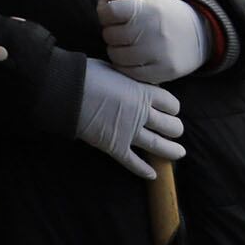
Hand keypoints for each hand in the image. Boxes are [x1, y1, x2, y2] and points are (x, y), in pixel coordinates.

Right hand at [72, 60, 183, 179]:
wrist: (66, 91)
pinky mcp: (115, 147)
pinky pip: (134, 162)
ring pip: (159, 145)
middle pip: (170, 125)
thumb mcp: (114, 69)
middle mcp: (141, 115)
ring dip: (171, 150)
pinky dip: (144, 170)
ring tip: (179, 152)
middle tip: (174, 130)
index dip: (173, 107)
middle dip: (175, 128)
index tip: (171, 109)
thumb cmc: (86, 74)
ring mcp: (130, 133)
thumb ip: (129, 79)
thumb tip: (132, 80)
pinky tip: (153, 175)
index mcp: (142, 93)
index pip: (171, 103)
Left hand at [97, 0, 209, 84]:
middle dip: (111, 32)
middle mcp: (153, 31)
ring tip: (127, 44)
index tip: (111, 15)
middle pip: (110, 35)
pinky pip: (130, 72)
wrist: (201, 33)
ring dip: (117, 50)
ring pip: (116, 56)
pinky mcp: (163, 71)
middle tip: (121, 31)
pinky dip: (127, 66)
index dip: (105, 13)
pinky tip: (134, 58)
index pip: (109, 12)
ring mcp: (158, 54)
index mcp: (148, 9)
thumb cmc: (165, 13)